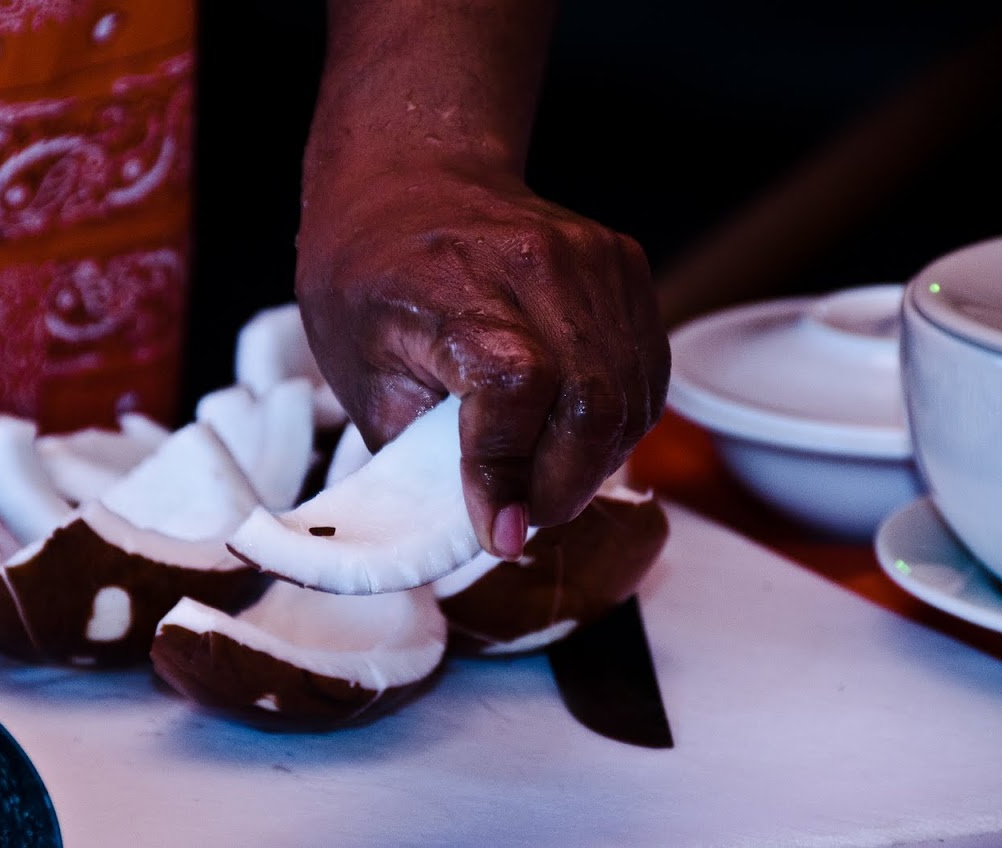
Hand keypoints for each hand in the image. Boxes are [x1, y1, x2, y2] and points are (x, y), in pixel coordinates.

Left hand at [295, 164, 669, 559]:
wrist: (412, 181)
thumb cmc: (370, 274)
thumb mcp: (358, 368)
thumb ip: (416, 448)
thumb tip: (474, 520)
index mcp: (454, 281)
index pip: (514, 386)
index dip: (509, 470)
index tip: (500, 531)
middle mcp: (537, 261)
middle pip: (592, 401)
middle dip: (563, 486)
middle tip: (525, 515)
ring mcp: (593, 259)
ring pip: (631, 396)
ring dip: (593, 463)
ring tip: (544, 479)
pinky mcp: (624, 267)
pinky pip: (644, 371)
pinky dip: (615, 423)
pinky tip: (572, 435)